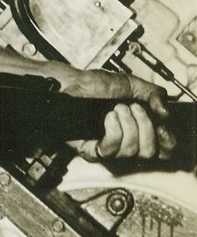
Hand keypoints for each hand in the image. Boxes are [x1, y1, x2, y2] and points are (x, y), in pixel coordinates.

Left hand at [54, 66, 174, 162]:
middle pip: (150, 152)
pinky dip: (113, 131)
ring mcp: (111, 148)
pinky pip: (111, 151)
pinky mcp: (94, 152)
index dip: (167, 140)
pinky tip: (108, 118)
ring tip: (116, 109)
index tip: (162, 125)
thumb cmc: (95, 85)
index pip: (164, 148)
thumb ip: (153, 95)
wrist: (70, 86)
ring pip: (132, 151)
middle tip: (133, 108)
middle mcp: (128, 141)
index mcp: (140, 127)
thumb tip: (165, 113)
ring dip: (128, 125)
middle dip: (146, 127)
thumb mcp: (130, 84)